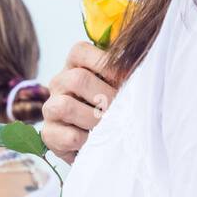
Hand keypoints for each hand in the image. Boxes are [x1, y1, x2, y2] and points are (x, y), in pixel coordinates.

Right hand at [41, 41, 119, 163]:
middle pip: (76, 79)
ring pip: (65, 106)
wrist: (103, 145)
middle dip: (105, 97)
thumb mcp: (120, 86)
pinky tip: (96, 142)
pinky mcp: (49, 135)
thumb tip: (146, 67)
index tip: (127, 79)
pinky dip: (88, 141)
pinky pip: (69, 136)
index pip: (79, 52)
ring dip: (94, 120)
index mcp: (75, 66)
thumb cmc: (115, 109)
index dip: (105, 64)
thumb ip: (126, 74)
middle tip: (123, 109)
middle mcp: (59, 83)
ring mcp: (50, 109)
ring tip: (110, 127)